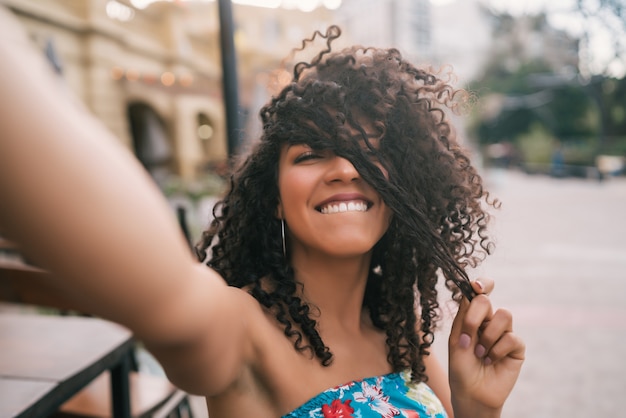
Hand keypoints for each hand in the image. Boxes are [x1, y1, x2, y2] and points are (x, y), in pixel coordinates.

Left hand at [448, 278, 524, 417]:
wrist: (472, 393)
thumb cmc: (461, 368)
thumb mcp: (456, 340)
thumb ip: (463, 316)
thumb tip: (470, 291)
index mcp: (473, 317)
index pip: (480, 293)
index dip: (481, 284)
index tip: (476, 286)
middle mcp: (489, 322)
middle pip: (487, 302)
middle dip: (474, 318)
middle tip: (466, 337)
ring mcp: (504, 333)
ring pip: (504, 315)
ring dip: (488, 336)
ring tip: (480, 353)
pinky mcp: (517, 347)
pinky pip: (511, 337)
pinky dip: (497, 350)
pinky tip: (490, 361)